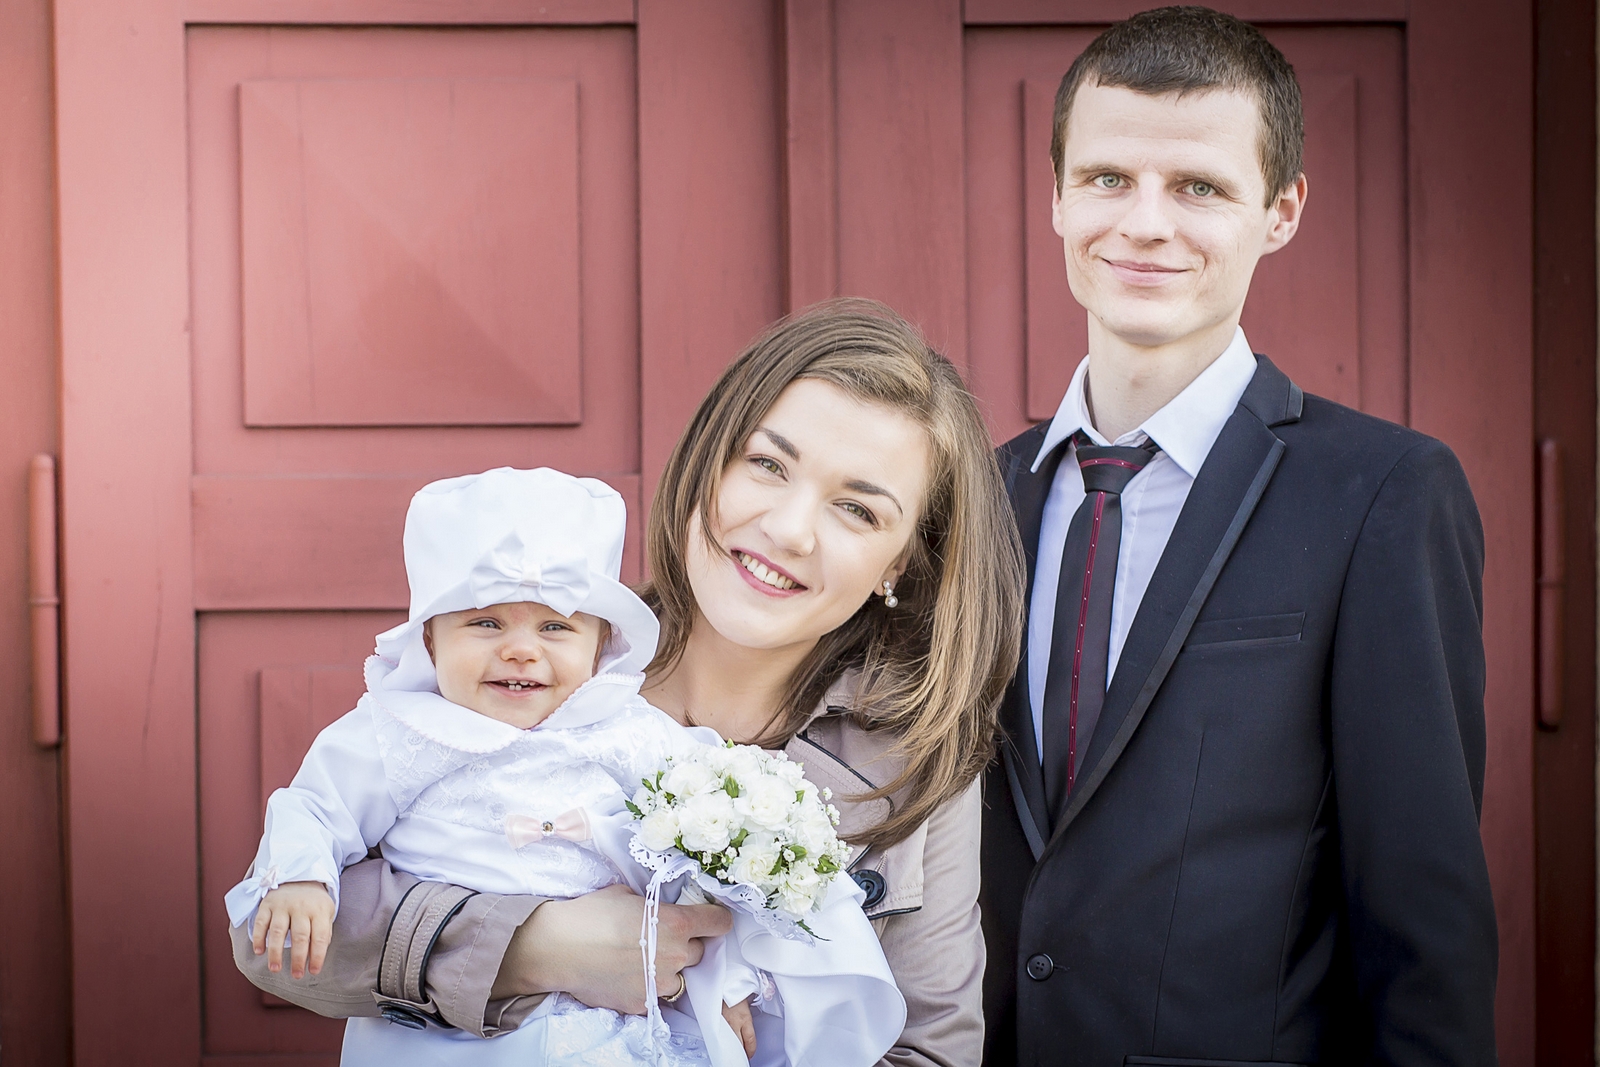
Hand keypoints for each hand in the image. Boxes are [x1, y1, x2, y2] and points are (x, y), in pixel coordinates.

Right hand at [250, 881, 334, 978]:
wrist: (299, 876)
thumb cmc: (314, 901)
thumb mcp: (326, 912)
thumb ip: (323, 931)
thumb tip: (317, 955)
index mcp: (319, 910)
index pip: (320, 936)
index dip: (317, 955)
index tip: (314, 971)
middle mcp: (301, 907)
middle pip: (300, 936)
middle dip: (298, 958)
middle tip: (296, 976)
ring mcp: (283, 905)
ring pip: (278, 931)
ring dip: (276, 952)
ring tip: (275, 969)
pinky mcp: (267, 904)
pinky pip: (261, 922)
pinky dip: (259, 937)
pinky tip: (259, 952)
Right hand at [492, 883, 732, 1014]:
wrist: (558, 948)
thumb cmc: (590, 914)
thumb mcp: (627, 895)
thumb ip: (653, 905)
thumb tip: (658, 909)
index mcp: (677, 923)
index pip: (719, 923)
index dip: (715, 920)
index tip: (708, 920)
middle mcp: (676, 954)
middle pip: (699, 952)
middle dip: (685, 945)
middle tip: (661, 939)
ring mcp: (660, 983)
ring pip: (679, 977)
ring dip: (668, 969)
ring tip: (640, 960)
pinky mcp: (643, 1004)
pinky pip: (655, 994)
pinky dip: (646, 986)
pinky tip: (624, 975)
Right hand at [721, 996, 756, 1059]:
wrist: (723, 983)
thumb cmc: (735, 990)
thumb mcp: (746, 1003)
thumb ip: (748, 1016)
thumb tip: (750, 1025)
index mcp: (745, 1018)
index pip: (750, 1040)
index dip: (751, 1050)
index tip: (750, 1053)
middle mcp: (734, 1023)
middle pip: (739, 1045)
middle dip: (741, 1052)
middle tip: (742, 1055)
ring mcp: (724, 1023)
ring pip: (728, 1042)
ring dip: (732, 1047)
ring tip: (733, 1051)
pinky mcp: (716, 1021)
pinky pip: (720, 1034)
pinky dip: (722, 1039)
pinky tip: (723, 1041)